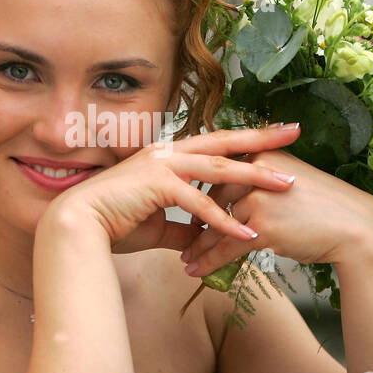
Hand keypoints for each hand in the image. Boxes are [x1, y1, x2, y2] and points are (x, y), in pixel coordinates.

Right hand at [43, 124, 305, 255]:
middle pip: (225, 143)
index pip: (215, 144)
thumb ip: (182, 229)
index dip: (245, 140)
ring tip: (287, 185)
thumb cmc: (112, 223)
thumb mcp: (156, 226)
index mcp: (168, 157)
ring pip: (219, 169)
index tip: (274, 137)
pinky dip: (226, 221)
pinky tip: (248, 234)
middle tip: (295, 131)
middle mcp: (168, 154)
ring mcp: (163, 166)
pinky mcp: (158, 186)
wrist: (78, 226)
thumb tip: (200, 241)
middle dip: (262, 138)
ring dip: (255, 177)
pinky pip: (200, 204)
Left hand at [178, 141, 372, 276]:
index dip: (205, 193)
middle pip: (214, 199)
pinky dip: (208, 261)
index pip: (222, 172)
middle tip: (185, 236)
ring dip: (198, 245)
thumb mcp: (292, 179)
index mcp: (263, 154)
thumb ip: (263, 179)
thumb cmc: (326, 206)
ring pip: (216, 226)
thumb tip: (238, 194)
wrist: (356, 227)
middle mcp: (257, 172)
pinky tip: (196, 270)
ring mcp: (258, 199)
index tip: (192, 206)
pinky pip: (225, 247)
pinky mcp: (262, 227)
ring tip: (186, 258)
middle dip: (197, 220)